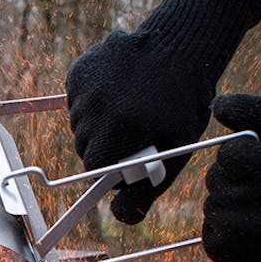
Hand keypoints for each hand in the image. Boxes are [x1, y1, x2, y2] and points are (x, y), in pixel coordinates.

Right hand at [66, 0, 260, 224]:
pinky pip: (75, 98)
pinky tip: (117, 88)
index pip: (95, 167)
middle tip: (134, 129)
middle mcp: (93, 108)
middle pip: (83, 146)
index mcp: (117, 132)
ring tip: (128, 106)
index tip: (132, 152)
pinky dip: (90, 99)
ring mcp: (84, 87)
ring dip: (97, 121)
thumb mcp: (176, 151)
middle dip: (104, 145)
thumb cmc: (185, 103)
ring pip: (78, 123)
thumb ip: (148, 189)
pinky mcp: (79, 70)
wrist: (182, 44)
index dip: (113, 165)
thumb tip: (120, 217)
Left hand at [202, 94, 260, 261]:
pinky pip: (210, 231)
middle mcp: (253, 211)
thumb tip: (217, 105)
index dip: (252, 155)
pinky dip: (227, 226)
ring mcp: (239, 238)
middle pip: (216, 178)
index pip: (229, 155)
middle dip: (239, 177)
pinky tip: (257, 226)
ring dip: (234, 202)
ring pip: (212, 205)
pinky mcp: (229, 256)